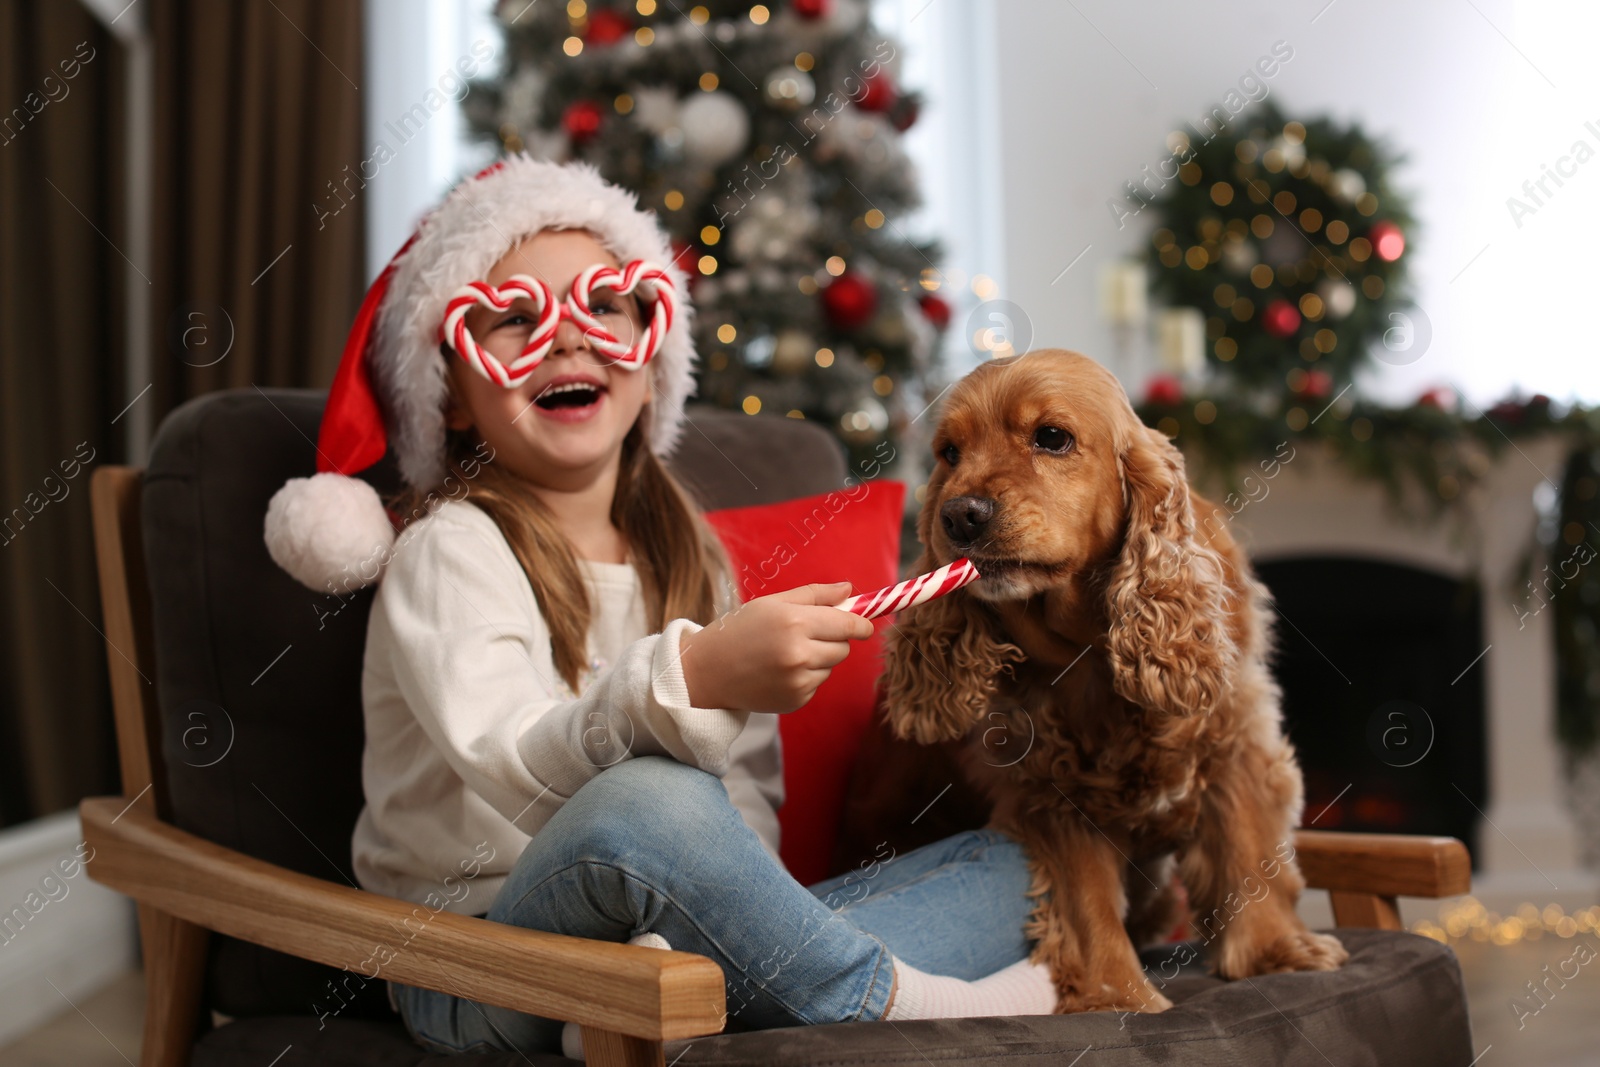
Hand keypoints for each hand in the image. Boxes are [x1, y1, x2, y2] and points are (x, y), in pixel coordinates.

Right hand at [679, 582, 875, 711]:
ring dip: (818, 659)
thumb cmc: (739, 630)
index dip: (860, 623)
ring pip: (830, 666)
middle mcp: (798, 654)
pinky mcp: (795, 701)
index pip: (846, 624)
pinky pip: (816, 684)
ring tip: (785, 653)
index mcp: (793, 622)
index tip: (865, 625)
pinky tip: (779, 671)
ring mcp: (798, 681)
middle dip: (834, 639)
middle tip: (807, 634)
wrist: (707, 672)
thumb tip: (850, 590)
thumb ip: (815, 595)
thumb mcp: (772, 603)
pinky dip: (805, 677)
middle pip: (844, 648)